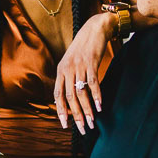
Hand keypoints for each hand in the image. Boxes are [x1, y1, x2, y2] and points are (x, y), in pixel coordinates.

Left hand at [55, 13, 117, 132]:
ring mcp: (79, 66)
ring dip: (87, 110)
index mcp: (61, 70)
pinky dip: (96, 96)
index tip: (65, 125)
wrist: (95, 28)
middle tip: (82, 129)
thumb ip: (69, 77)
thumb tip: (70, 97)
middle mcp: (68, 69)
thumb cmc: (84, 48)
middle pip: (70, 97)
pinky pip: (93, 83)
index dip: (61, 111)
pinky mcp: (91, 62)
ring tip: (92, 122)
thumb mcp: (71, 61)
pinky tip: (100, 106)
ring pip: (81, 93)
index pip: (58, 95)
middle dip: (76, 115)